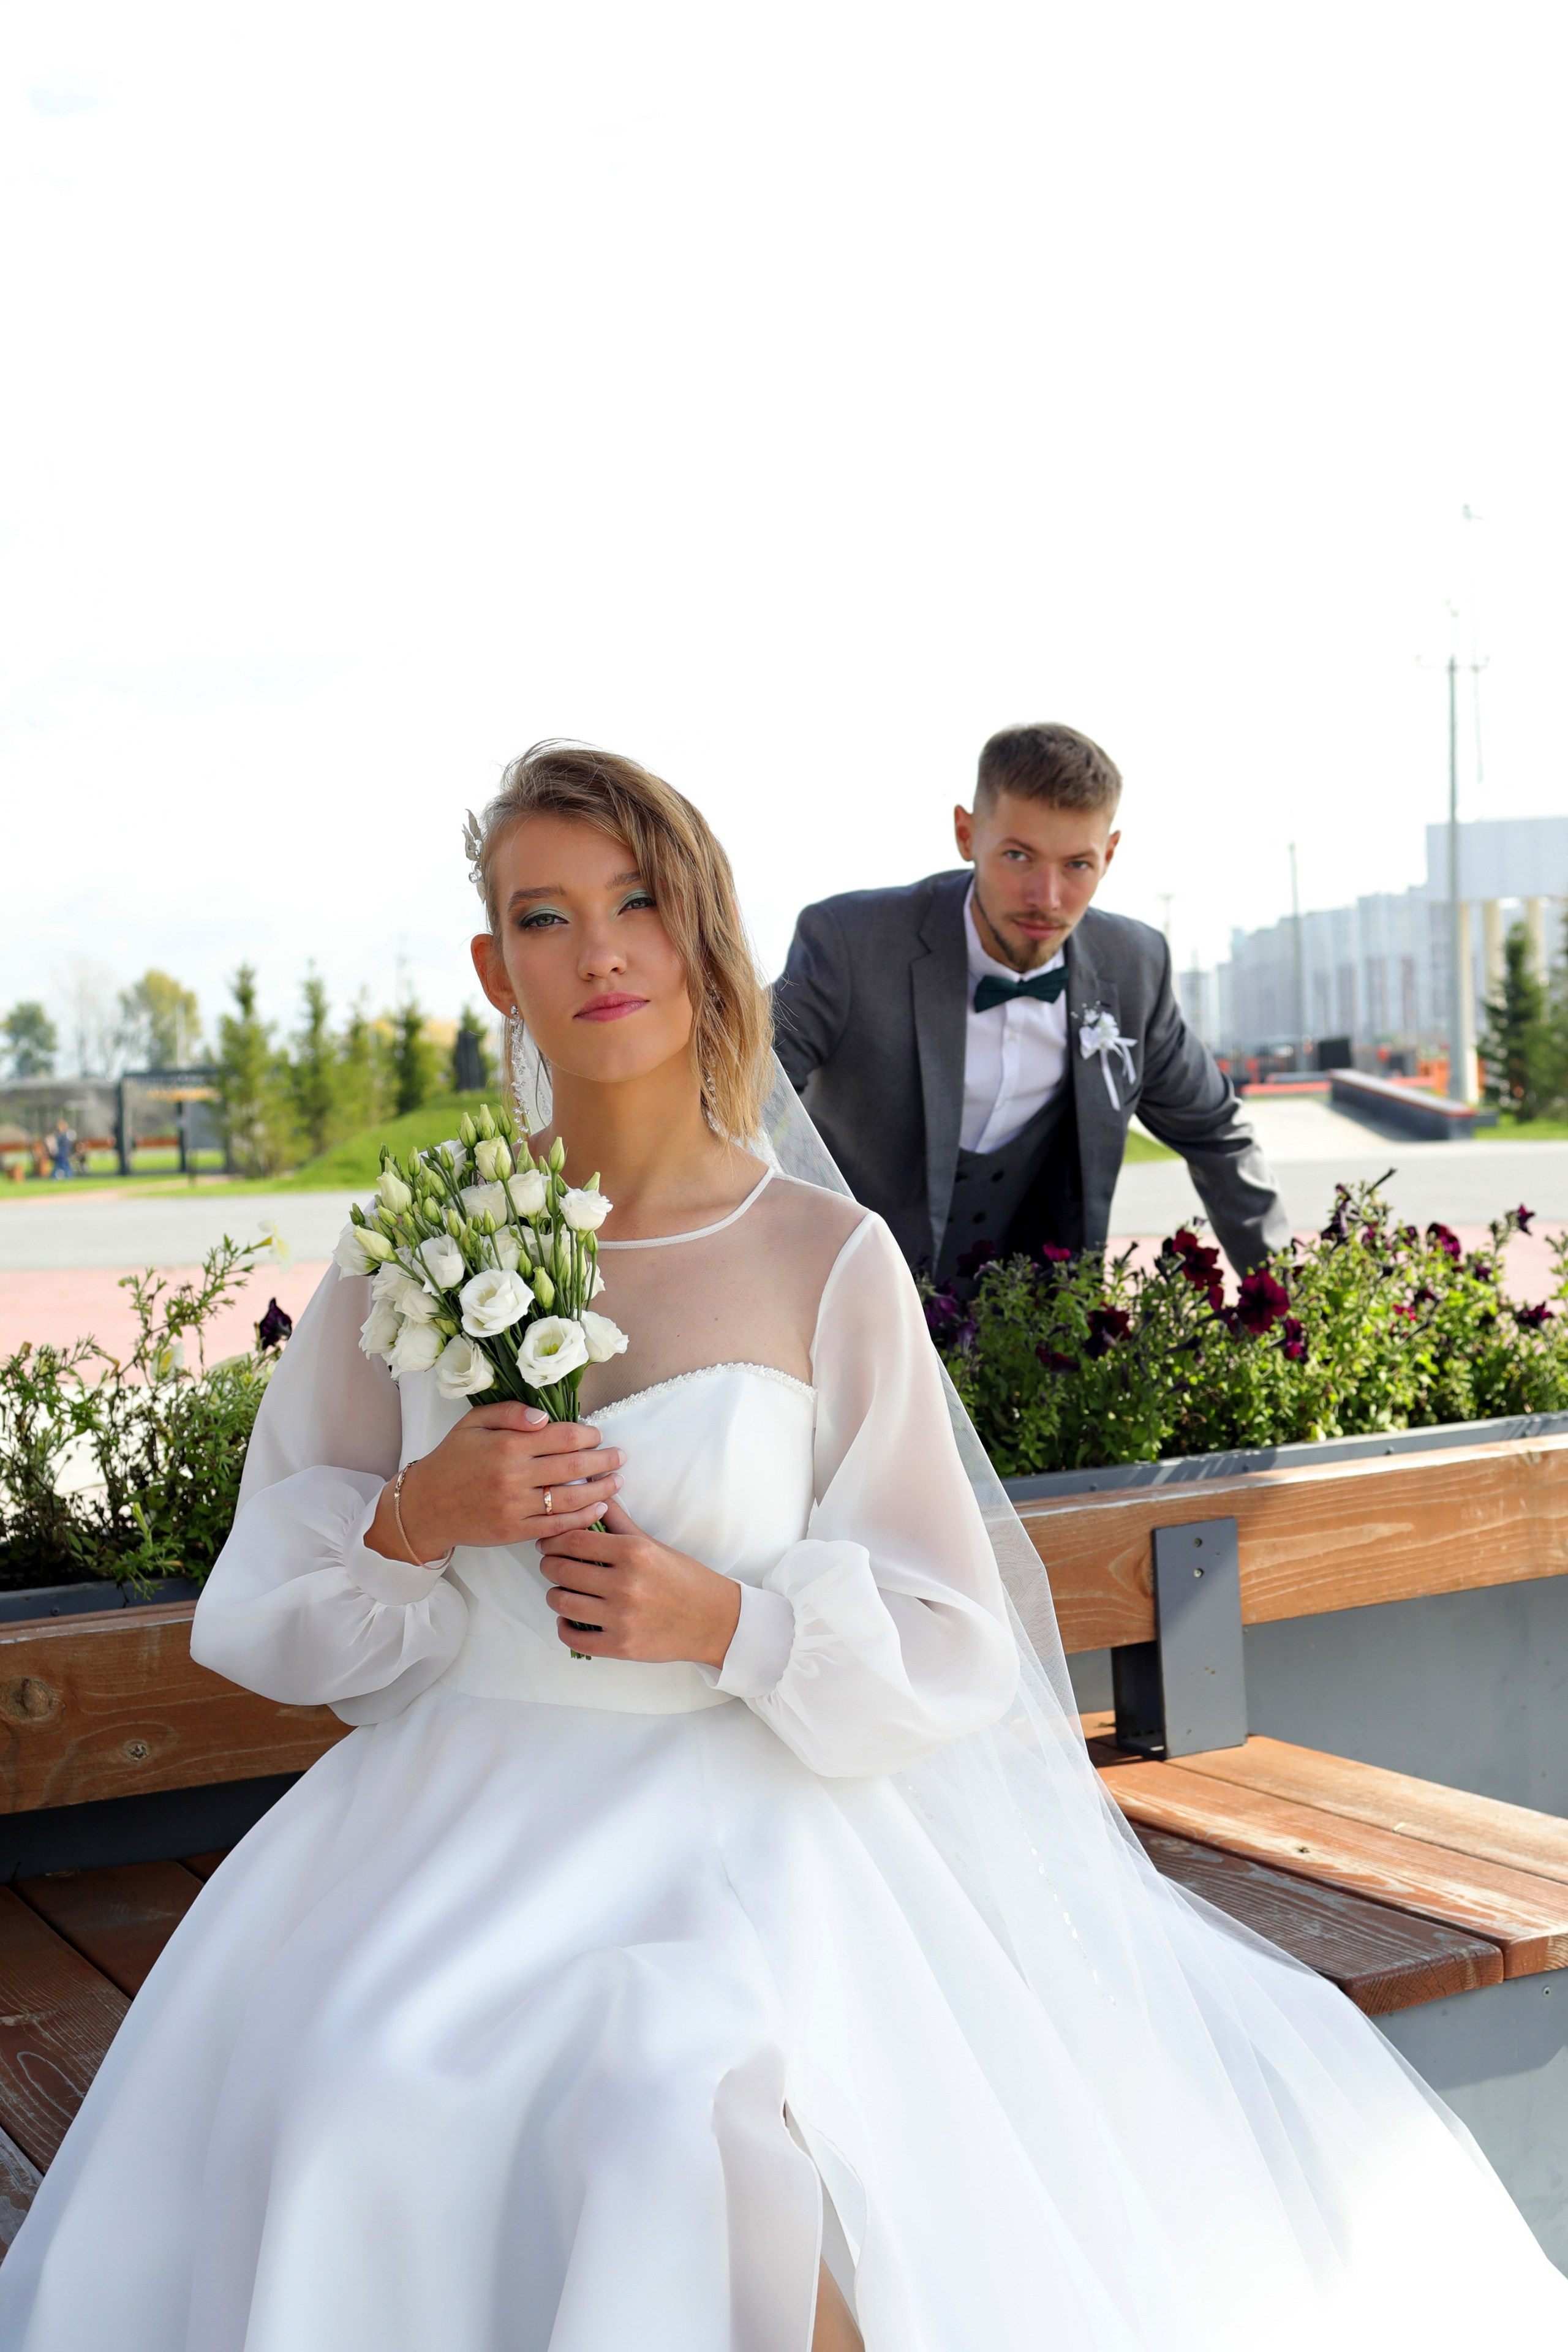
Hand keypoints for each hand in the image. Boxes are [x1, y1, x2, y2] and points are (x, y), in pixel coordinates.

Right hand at [365, 1402, 623, 1564]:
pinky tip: (598, 1510)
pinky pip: (556, 1526)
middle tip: (621, 1457)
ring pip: (570, 1498)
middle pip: (573, 1466)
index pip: (562, 1437)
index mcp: (507, 1444)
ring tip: (617, 1482)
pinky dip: (582, 1518)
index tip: (599, 1436)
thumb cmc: (452, 1459)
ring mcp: (515, 1506)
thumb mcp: (473, 1423)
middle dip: (604, 1461)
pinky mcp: (514, 1532)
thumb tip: (546, 1417)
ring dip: (601, 1490)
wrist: (425, 1506)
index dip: (589, 1436)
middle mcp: (514, 1475)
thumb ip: (510, 1413)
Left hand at [537, 1501, 742, 1668]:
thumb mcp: (651, 1544)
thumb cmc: (682, 1578)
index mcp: (633, 1552)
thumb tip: (593, 1493)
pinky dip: (564, 1627)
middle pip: (561, 1571)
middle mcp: (626, 1584)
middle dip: (549, 1566)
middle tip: (551, 1565)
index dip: (552, 1540)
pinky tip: (571, 1619)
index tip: (547, 1542)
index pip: (572, 1540)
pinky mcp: (621, 1646)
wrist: (713, 1620)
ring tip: (562, 1591)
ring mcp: (622, 1617)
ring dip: (555, 1596)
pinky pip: (573, 1638)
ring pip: (562, 1603)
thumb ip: (618, 1521)